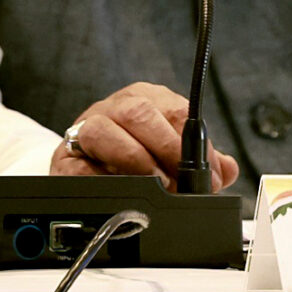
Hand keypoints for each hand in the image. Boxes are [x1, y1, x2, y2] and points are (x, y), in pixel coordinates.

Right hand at [50, 81, 240, 189]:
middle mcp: (113, 109)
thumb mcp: (169, 154)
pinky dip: (100, 178)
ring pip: (103, 129)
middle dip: (166, 149)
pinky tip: (118, 189)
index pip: (174, 110)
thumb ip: (200, 161)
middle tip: (181, 182)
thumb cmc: (130, 157)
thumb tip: (227, 169)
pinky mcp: (65, 157)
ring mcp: (85, 129)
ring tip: (153, 183)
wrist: (84, 167)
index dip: (195, 144)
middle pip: (138, 112)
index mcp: (143, 101)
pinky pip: (79, 163)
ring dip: (134, 159)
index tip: (209, 175)